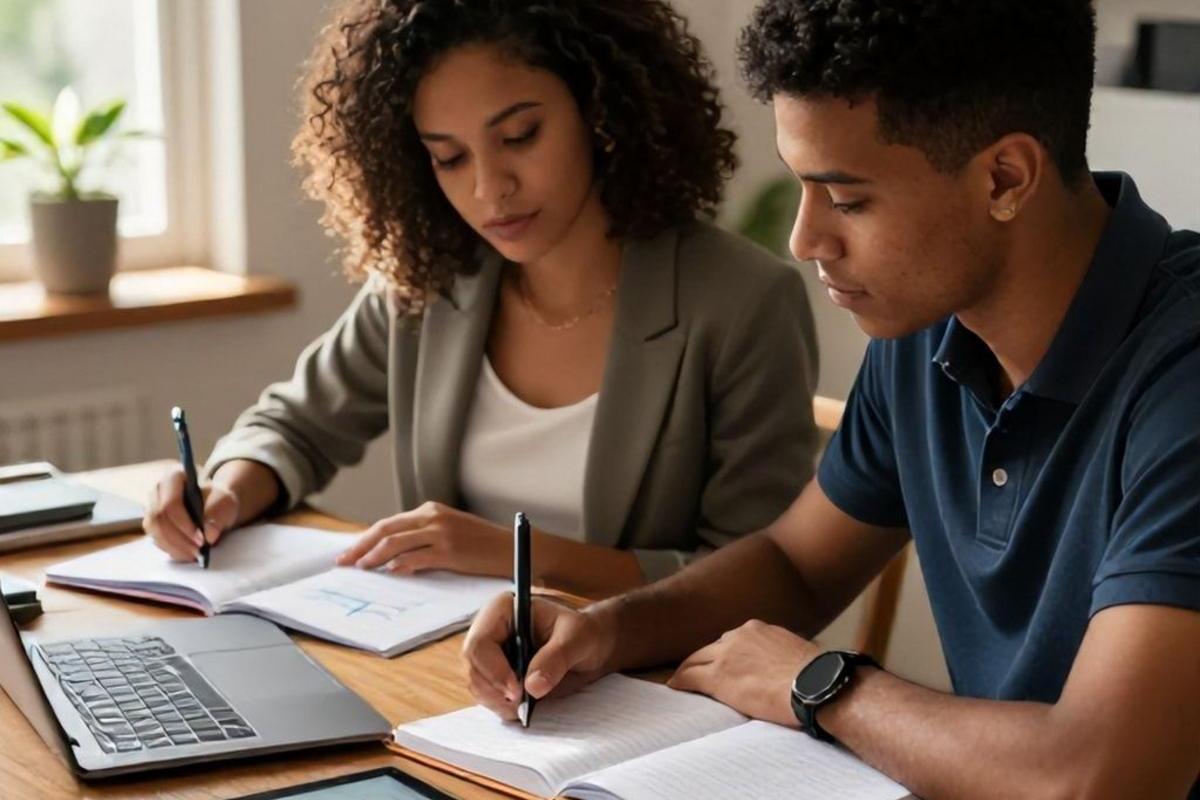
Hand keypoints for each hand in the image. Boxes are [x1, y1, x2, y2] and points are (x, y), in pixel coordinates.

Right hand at [143, 466, 238, 561]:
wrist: (214, 506)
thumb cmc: (217, 500)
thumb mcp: (225, 502)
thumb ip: (219, 514)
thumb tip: (210, 535)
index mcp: (173, 477)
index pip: (170, 504)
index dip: (183, 524)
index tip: (202, 539)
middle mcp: (157, 491)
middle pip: (159, 520)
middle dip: (179, 539)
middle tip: (199, 551)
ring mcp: (151, 508)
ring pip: (155, 532)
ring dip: (175, 547)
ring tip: (195, 555)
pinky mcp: (153, 525)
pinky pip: (157, 540)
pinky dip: (173, 550)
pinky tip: (188, 554)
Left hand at [336, 502, 511, 576]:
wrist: (514, 547)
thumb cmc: (482, 544)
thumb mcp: (450, 530)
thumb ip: (424, 535)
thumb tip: (392, 555)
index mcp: (430, 510)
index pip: (389, 523)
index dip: (365, 538)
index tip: (348, 552)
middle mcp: (433, 517)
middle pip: (385, 530)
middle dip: (360, 547)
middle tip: (343, 562)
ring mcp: (441, 533)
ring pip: (396, 543)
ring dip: (374, 557)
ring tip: (360, 568)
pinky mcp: (450, 551)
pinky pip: (417, 558)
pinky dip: (400, 566)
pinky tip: (389, 573)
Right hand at [461, 593, 616, 720]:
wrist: (590, 647)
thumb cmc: (583, 633)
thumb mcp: (577, 639)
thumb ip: (556, 658)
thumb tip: (532, 686)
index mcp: (503, 609)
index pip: (480, 642)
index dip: (493, 670)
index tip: (517, 691)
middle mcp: (490, 630)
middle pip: (472, 666)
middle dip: (494, 691)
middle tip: (521, 705)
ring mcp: (489, 654)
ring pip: (476, 684)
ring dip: (497, 702)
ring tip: (525, 707)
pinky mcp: (494, 675)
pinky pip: (486, 696)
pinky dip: (501, 707)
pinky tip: (522, 707)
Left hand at [667, 620, 819, 727]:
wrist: (815, 685)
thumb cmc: (816, 676)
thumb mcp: (796, 653)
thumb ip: (780, 654)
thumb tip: (786, 666)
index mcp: (757, 629)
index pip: (731, 641)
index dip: (724, 654)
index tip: (722, 663)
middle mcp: (738, 636)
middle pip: (710, 648)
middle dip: (702, 660)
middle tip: (694, 670)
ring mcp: (725, 655)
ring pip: (696, 661)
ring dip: (688, 670)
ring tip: (680, 679)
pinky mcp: (717, 677)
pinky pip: (689, 677)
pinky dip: (680, 682)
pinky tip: (674, 687)